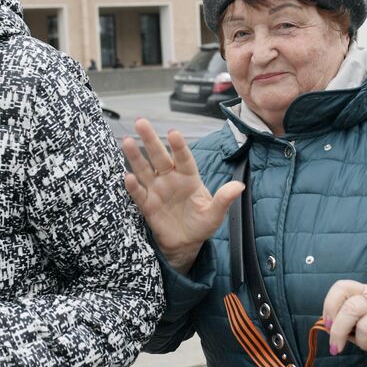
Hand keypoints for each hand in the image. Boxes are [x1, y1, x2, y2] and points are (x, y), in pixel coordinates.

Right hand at [122, 118, 243, 273]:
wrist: (186, 243)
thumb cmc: (201, 224)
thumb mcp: (215, 214)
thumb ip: (224, 200)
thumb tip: (239, 186)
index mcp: (189, 177)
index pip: (183, 158)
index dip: (179, 146)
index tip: (173, 133)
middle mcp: (170, 179)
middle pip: (159, 157)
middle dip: (150, 140)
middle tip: (141, 122)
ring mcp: (157, 190)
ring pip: (144, 169)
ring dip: (135, 157)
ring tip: (126, 141)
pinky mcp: (147, 205)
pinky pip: (138, 193)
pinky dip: (133, 186)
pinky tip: (127, 177)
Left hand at [322, 281, 366, 366]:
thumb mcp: (361, 324)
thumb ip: (345, 322)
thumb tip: (328, 326)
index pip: (343, 287)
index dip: (330, 305)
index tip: (328, 325)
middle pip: (352, 307)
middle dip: (338, 331)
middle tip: (336, 347)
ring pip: (365, 327)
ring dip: (363, 344)